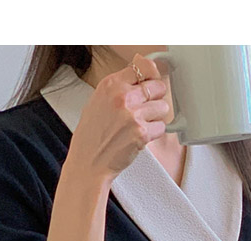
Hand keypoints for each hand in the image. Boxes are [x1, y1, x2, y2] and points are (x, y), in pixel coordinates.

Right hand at [60, 59, 176, 192]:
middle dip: (156, 97)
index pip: (143, 68)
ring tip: (142, 124)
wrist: (88, 162)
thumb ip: (119, 86)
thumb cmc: (91, 135)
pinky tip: (142, 137)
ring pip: (163, 107)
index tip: (149, 86)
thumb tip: (139, 67)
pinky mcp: (141, 133)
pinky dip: (155, 133)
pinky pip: (161, 127)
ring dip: (156, 116)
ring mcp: (132, 114)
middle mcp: (122, 96)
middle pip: (157, 86)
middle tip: (146, 109)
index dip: (149, 78)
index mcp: (110, 84)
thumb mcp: (99, 100)